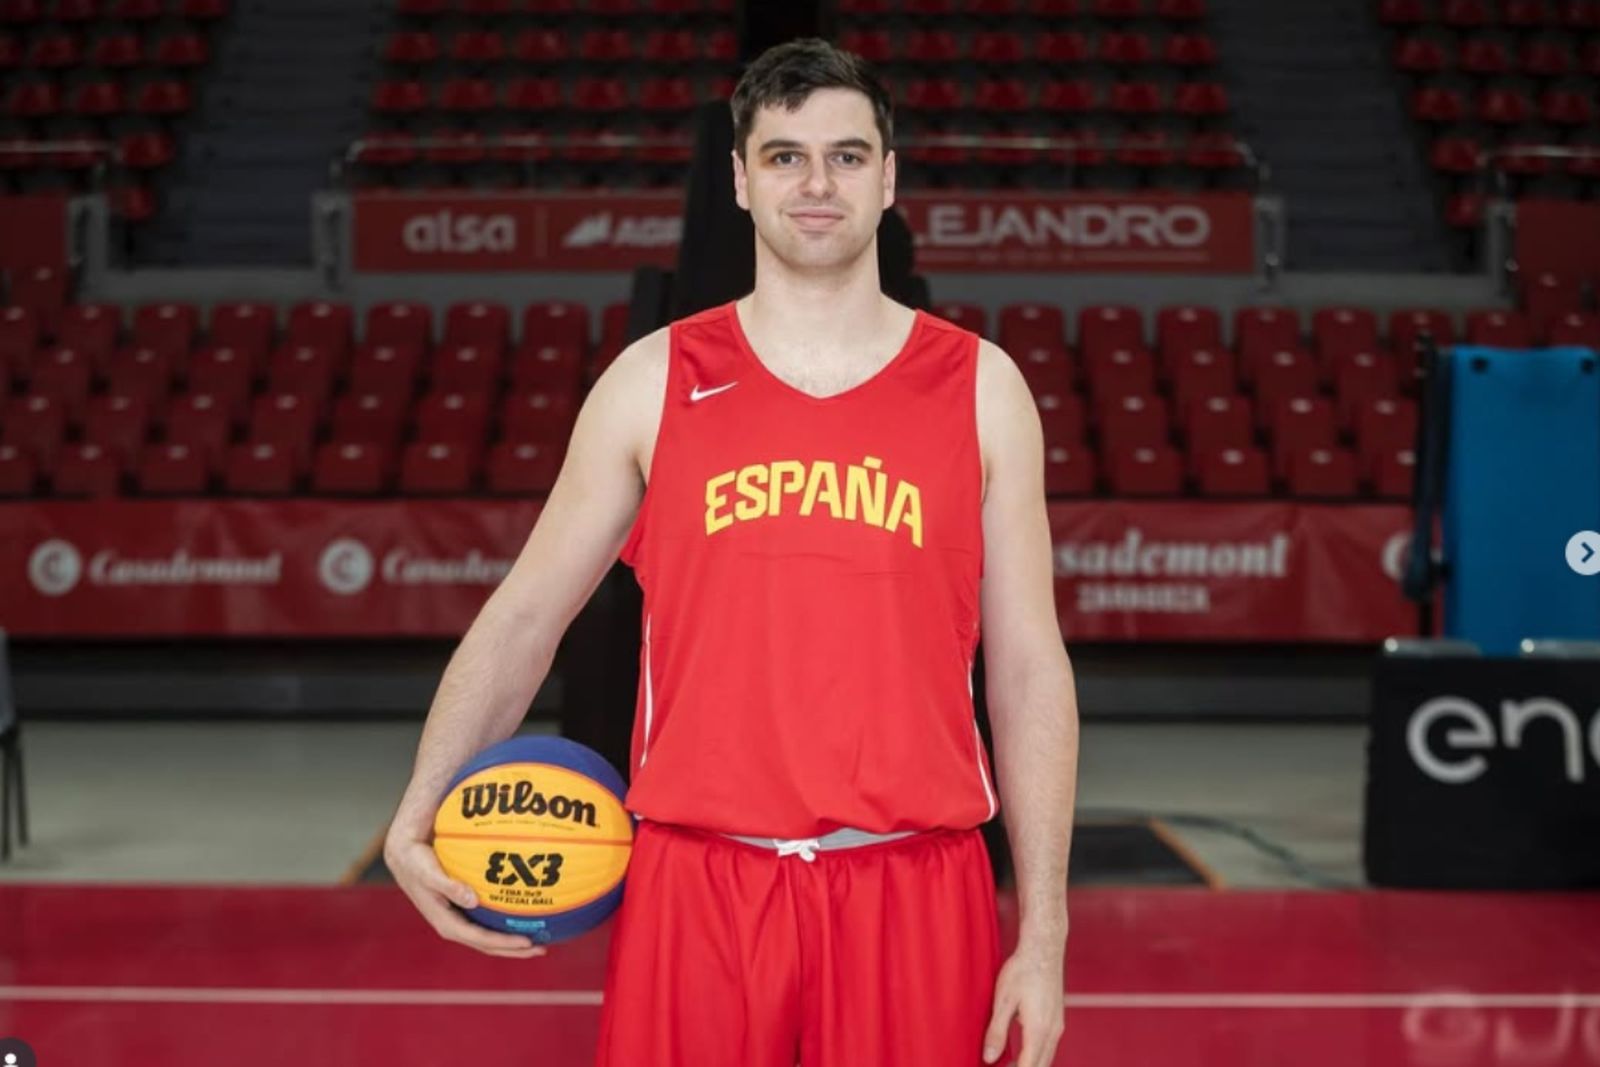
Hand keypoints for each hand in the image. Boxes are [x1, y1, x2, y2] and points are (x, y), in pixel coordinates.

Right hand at [384, 830, 547, 958]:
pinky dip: (505, 925)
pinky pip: (488, 923)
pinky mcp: (463, 911)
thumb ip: (449, 886)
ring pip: (489, 938)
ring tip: (539, 940)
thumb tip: (473, 900)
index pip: (479, 940)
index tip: (526, 942)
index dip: (503, 943)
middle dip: (514, 950)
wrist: (404, 857)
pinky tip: (522, 918)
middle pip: (488, 946)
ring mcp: (459, 921)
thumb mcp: (429, 873)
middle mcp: (454, 926)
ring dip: (512, 942)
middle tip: (542, 948)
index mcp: (446, 924)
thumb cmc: (417, 863)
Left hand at [982, 939, 1064, 1066]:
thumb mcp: (1003, 1001)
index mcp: (1038, 1030)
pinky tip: (1023, 1052)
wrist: (1043, 948)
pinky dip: (1037, 1055)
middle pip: (1040, 1066)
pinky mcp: (1057, 1018)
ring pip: (1046, 1057)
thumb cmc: (1021, 971)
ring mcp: (1058, 1025)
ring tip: (1010, 1065)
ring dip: (1031, 1065)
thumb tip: (989, 1058)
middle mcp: (1052, 1031)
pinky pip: (1049, 1046)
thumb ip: (996, 1032)